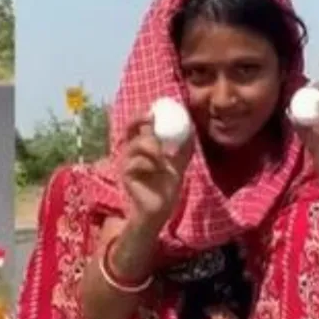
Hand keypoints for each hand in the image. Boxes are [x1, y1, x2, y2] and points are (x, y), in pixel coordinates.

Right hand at [120, 115, 194, 229]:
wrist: (160, 208)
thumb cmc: (166, 186)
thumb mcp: (178, 163)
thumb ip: (184, 147)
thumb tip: (192, 128)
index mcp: (142, 147)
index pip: (137, 125)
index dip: (142, 115)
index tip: (155, 110)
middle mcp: (131, 152)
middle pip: (129, 129)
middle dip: (139, 120)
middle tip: (152, 119)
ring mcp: (126, 163)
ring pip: (135, 145)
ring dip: (152, 147)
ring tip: (164, 156)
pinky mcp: (125, 175)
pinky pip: (136, 162)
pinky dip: (150, 164)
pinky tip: (159, 170)